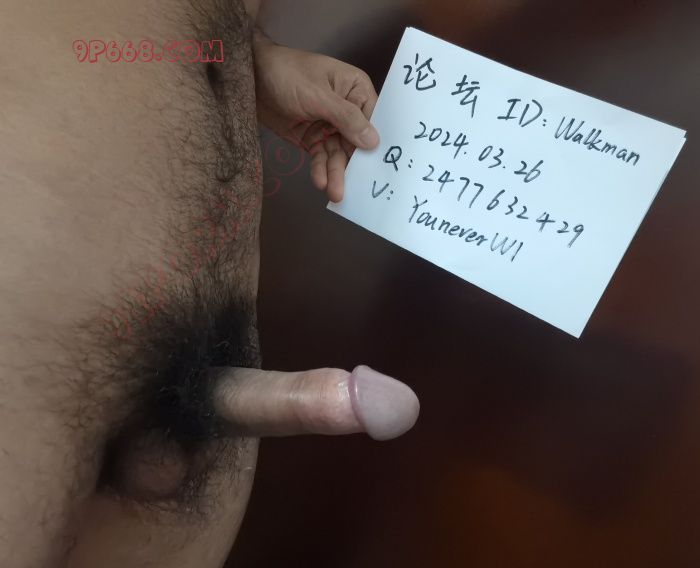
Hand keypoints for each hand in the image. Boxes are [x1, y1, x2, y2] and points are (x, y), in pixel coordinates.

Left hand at [253, 33, 379, 201]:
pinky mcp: (311, 137)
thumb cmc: (287, 74)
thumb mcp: (318, 95)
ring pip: (337, 153)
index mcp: (355, 90)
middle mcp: (347, 109)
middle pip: (355, 142)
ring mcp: (328, 125)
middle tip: (352, 188)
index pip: (372, 120)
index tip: (377, 168)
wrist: (249, 77)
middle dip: (352, 165)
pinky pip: (320, 157)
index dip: (374, 143)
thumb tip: (374, 142)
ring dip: (336, 173)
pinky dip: (320, 169)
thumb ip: (346, 118)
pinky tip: (320, 181)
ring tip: (334, 194)